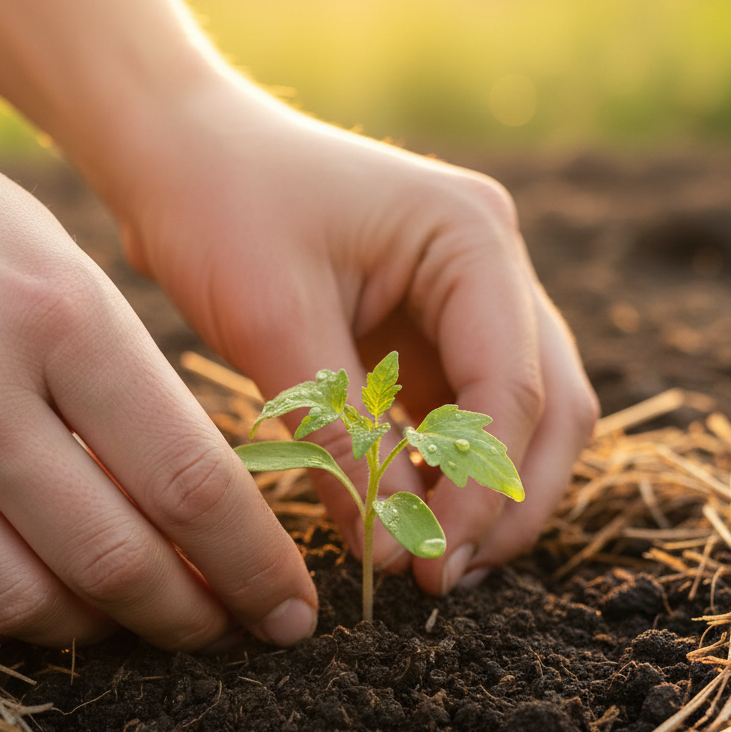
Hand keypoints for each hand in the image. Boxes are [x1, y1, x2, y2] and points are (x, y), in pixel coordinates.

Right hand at [0, 59, 316, 648]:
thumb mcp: (61, 269)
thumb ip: (126, 391)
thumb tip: (188, 511)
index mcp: (57, 315)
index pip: (189, 482)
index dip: (255, 566)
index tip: (289, 608)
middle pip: (113, 561)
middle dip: (190, 617)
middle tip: (223, 629)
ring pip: (19, 602)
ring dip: (98, 630)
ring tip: (133, 617)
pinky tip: (35, 600)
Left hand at [115, 73, 598, 592]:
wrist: (181, 155)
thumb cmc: (220, 209)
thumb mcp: (277, 325)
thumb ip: (345, 439)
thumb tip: (396, 553)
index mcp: (472, 238)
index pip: (514, 387)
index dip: (483, 489)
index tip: (430, 562)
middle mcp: (491, 266)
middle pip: (550, 406)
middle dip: (507, 502)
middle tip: (444, 576)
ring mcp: (468, 299)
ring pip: (518, 419)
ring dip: (485, 494)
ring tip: (427, 562)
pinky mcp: (429, 331)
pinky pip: (462, 416)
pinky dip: (445, 472)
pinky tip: (408, 517)